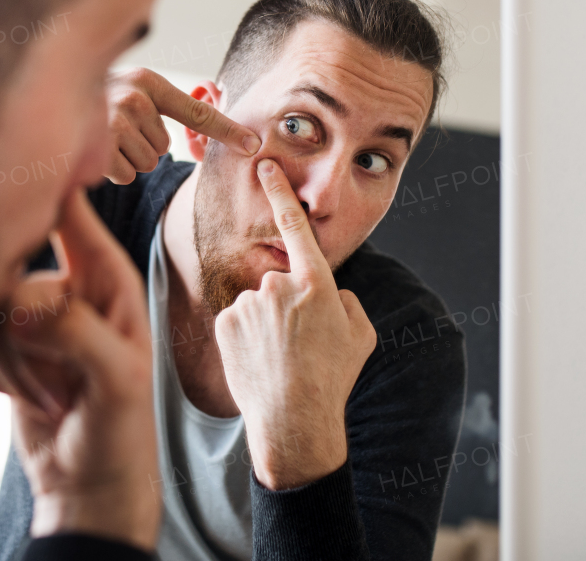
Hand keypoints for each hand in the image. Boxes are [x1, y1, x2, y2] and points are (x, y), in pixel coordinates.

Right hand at [0, 189, 159, 549]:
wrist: (89, 488)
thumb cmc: (121, 436)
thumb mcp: (118, 381)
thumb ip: (74, 332)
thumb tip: (19, 303)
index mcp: (107, 278)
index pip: (73, 214)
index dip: (42, 187)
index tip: (8, 174)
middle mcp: (67, 287)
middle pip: (11, 264)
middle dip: (18, 324)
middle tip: (48, 371)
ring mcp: (32, 316)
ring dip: (9, 362)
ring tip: (51, 397)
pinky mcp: (3, 343)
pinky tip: (27, 397)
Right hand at [104, 67, 260, 183]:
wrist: (47, 98)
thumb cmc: (100, 101)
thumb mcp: (136, 92)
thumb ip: (170, 106)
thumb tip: (219, 116)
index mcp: (149, 82)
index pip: (198, 112)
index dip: (229, 130)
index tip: (254, 145)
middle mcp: (135, 97)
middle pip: (165, 148)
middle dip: (144, 146)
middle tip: (118, 129)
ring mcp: (115, 121)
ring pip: (147, 164)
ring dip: (129, 159)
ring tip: (107, 137)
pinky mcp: (100, 146)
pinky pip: (127, 175)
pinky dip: (114, 170)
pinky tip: (97, 150)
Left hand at [214, 159, 377, 489]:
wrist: (294, 420)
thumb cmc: (332, 378)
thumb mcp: (360, 333)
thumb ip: (345, 299)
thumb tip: (328, 290)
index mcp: (315, 283)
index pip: (294, 225)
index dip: (280, 191)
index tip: (266, 165)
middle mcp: (277, 285)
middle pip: (279, 282)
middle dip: (286, 305)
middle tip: (300, 343)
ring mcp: (248, 304)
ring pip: (257, 303)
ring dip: (266, 323)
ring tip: (280, 357)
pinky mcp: (225, 323)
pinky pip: (238, 320)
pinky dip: (246, 337)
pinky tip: (260, 361)